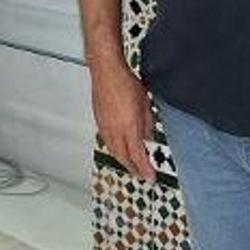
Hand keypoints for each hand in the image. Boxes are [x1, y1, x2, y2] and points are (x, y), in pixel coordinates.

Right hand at [90, 62, 156, 181]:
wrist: (106, 72)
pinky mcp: (99, 122)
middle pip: (123, 158)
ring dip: (123, 160)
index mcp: (129, 127)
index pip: (138, 156)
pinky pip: (107, 142)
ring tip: (130, 165)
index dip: (145, 169)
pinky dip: (114, 150)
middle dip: (133, 168)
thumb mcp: (145, 104)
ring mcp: (105, 127)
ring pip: (113, 151)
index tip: (150, 178)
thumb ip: (147, 123)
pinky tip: (118, 148)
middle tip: (141, 174)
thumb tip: (147, 136)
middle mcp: (115, 131)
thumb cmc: (125, 83)